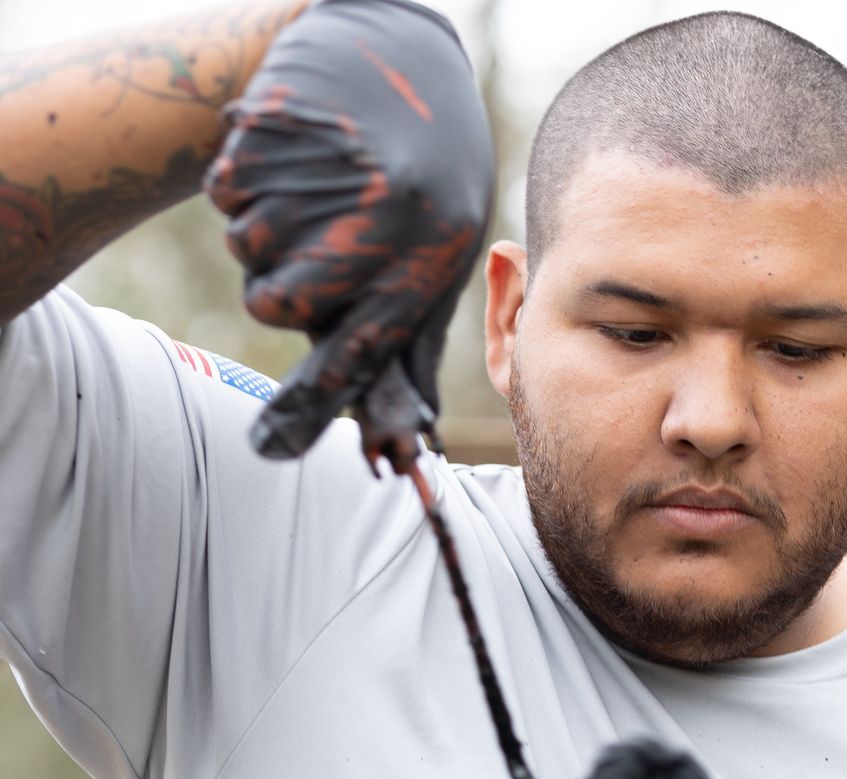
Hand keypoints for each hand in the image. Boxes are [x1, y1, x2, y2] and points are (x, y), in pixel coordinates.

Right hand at [204, 0, 493, 465]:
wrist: (400, 60)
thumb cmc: (424, 193)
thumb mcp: (431, 270)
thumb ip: (404, 362)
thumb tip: (395, 457)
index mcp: (425, 264)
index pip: (356, 354)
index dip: (311, 408)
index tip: (271, 451)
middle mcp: (380, 222)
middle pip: (276, 306)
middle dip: (286, 288)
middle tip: (329, 241)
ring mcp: (323, 171)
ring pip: (245, 249)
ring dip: (267, 229)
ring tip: (321, 188)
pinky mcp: (274, 126)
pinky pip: (223, 191)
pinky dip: (245, 179)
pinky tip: (297, 154)